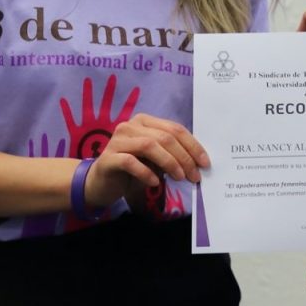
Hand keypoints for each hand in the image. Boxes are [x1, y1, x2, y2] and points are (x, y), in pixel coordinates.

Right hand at [84, 113, 209, 208]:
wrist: (100, 184)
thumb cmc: (132, 170)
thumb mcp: (155, 160)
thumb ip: (172, 155)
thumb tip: (197, 163)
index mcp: (145, 121)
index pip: (175, 129)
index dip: (192, 145)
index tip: (205, 163)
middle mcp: (130, 126)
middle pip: (165, 137)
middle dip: (184, 157)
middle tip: (194, 176)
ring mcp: (117, 140)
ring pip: (149, 145)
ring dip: (169, 163)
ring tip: (179, 178)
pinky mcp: (107, 158)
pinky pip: (130, 161)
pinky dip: (146, 172)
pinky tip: (154, 182)